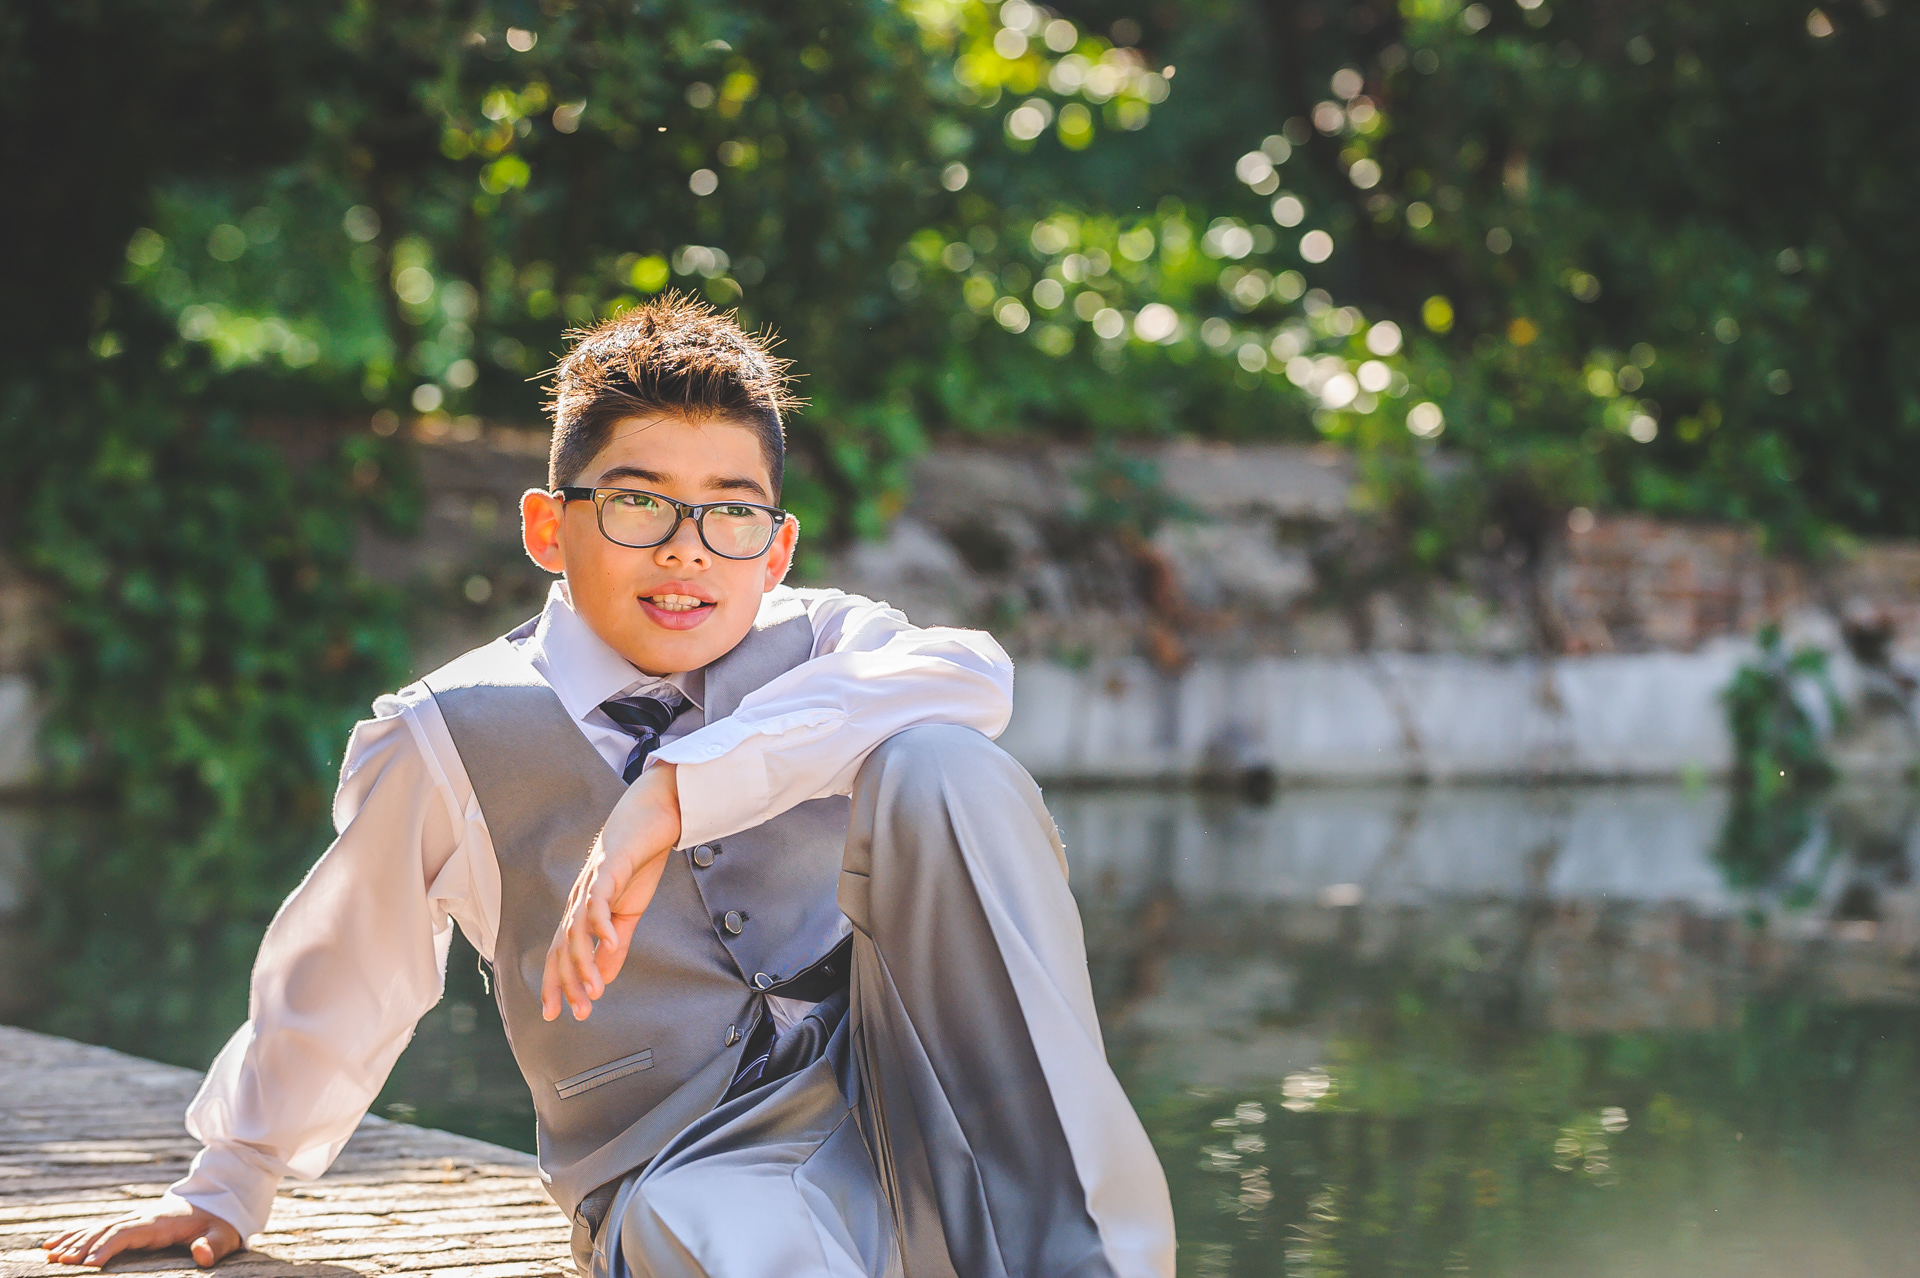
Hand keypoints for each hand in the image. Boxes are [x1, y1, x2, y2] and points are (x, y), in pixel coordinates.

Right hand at [43, 1201, 240, 1268]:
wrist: (218, 1202)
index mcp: (159, 1222)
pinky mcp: (129, 1223)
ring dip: (73, 1240)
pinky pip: (98, 1228)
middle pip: (106, 1230)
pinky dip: (74, 1235)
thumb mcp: (224, 1234)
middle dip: (82, 1245)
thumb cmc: (219, 1224)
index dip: (107, 1246)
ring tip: (49, 1255)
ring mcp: (133, 1219)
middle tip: (60, 1262)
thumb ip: (214, 1245)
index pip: (127, 1233)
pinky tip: (53, 1244)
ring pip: (97, 1228)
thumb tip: (202, 1255)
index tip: (89, 1264)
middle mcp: (141, 1218)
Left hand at [542, 762, 681, 1020]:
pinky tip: (611, 943)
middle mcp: (578, 900)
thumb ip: (615, 946)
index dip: (555, 983)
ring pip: (577, 930)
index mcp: (581, 912)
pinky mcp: (607, 869)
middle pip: (563, 947)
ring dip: (584, 962)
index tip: (556, 1015)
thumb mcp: (628, 913)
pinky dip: (602, 924)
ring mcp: (590, 884)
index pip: (560, 953)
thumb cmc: (637, 863)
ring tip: (595, 989)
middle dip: (568, 982)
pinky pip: (599, 900)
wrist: (650, 818)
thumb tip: (603, 979)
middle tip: (580, 1012)